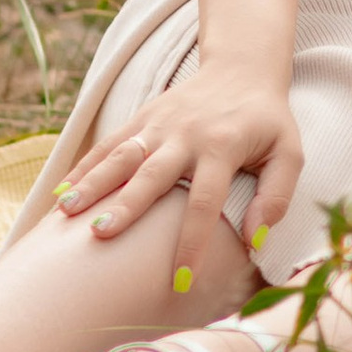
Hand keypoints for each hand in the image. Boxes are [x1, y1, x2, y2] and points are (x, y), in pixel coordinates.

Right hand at [57, 62, 305, 303]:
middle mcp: (187, 134)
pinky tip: (62, 192)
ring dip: (93, 182)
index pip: (205, 202)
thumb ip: (277, 195)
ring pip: (122, 155)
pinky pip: (110, 143)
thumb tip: (254, 240)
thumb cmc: (267, 121)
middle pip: (152, 175)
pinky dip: (85, 166)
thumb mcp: (289, 152)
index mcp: (223, 147)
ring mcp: (161, 123)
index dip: (192, 243)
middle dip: (126, 206)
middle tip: (101, 236)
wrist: (243, 68)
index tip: (179, 283)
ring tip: (66, 212)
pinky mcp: (144, 116)